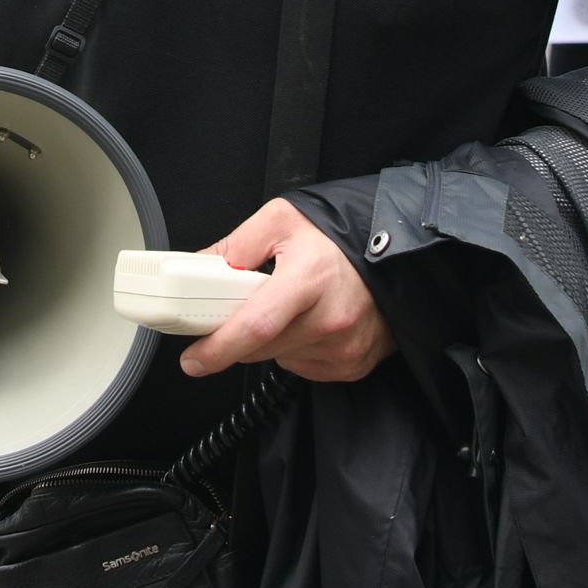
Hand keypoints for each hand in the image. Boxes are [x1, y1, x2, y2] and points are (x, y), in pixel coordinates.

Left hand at [175, 200, 391, 384]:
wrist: (394, 253)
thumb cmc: (339, 236)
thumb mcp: (281, 221)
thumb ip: (235, 245)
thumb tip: (196, 270)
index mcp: (309, 279)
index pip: (256, 325)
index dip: (218, 347)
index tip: (193, 359)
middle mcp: (331, 318)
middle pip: (261, 348)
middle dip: (237, 335)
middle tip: (242, 307)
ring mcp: (345, 346)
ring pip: (279, 358)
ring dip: (270, 340)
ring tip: (291, 305)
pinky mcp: (353, 364)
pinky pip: (304, 366)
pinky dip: (295, 348)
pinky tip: (311, 321)